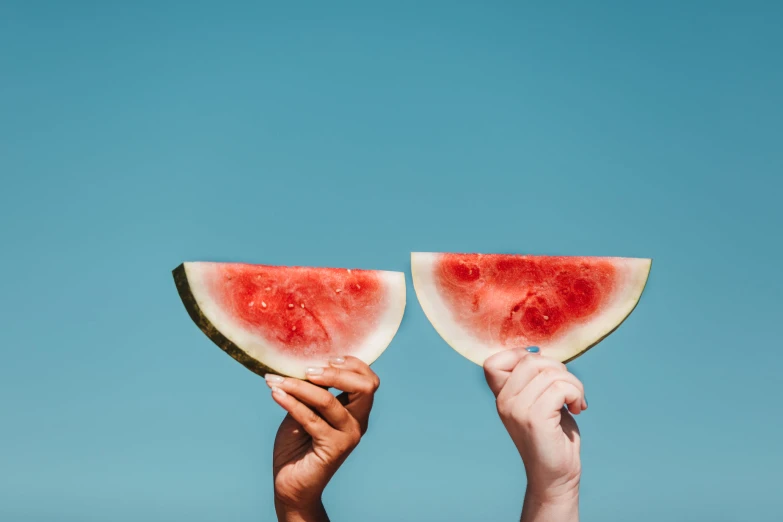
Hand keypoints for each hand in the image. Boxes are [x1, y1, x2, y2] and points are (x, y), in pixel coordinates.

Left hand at [265, 356, 379, 521]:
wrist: (290, 482)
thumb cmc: (297, 442)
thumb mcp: (307, 408)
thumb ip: (313, 389)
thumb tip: (305, 361)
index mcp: (357, 410)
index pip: (368, 379)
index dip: (352, 363)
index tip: (325, 358)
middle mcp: (359, 422)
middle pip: (365, 386)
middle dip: (336, 372)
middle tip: (307, 370)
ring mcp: (349, 436)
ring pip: (329, 400)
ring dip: (300, 387)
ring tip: (277, 381)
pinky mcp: (334, 448)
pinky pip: (311, 418)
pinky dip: (290, 403)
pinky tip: (274, 394)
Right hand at [484, 347, 585, 520]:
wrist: (555, 476)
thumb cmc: (553, 436)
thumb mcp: (538, 401)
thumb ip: (533, 379)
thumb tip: (537, 350)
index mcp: (501, 396)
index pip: (494, 361)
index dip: (520, 356)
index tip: (543, 372)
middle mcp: (504, 402)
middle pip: (531, 360)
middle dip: (559, 369)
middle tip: (568, 390)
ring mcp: (517, 410)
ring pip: (551, 373)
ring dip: (573, 384)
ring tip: (575, 401)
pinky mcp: (535, 419)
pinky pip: (561, 388)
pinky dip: (576, 394)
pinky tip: (578, 408)